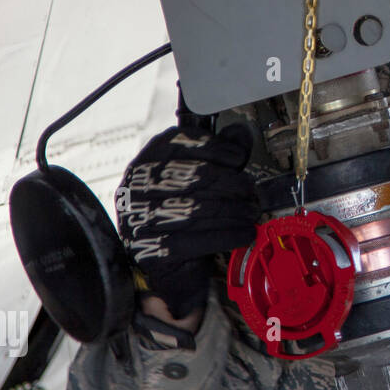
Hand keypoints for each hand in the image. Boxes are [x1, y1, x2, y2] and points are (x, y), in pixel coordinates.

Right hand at [116, 124, 260, 318]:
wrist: (163, 258)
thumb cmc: (181, 207)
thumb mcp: (196, 174)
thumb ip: (218, 152)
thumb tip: (240, 132)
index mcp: (146, 162)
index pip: (178, 143)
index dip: (214, 147)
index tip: (238, 157)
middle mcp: (137, 188)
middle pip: (193, 177)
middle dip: (232, 182)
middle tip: (251, 190)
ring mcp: (140, 219)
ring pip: (197, 209)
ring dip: (234, 210)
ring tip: (252, 212)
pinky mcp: (150, 249)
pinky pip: (196, 240)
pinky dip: (228, 235)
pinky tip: (245, 233)